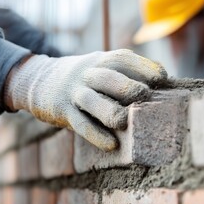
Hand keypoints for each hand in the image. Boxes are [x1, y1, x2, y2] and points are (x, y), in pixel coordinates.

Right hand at [4, 49, 166, 150]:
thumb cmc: (82, 78)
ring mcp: (73, 92)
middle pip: (108, 76)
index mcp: (99, 61)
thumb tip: (160, 81)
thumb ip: (122, 72)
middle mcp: (86, 73)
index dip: (143, 67)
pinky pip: (79, 123)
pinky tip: (111, 144)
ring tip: (125, 121)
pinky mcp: (62, 111)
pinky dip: (95, 134)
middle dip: (128, 86)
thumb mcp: (98, 66)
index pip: (122, 58)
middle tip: (146, 96)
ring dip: (110, 111)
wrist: (40, 80)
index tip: (163, 78)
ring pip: (92, 100)